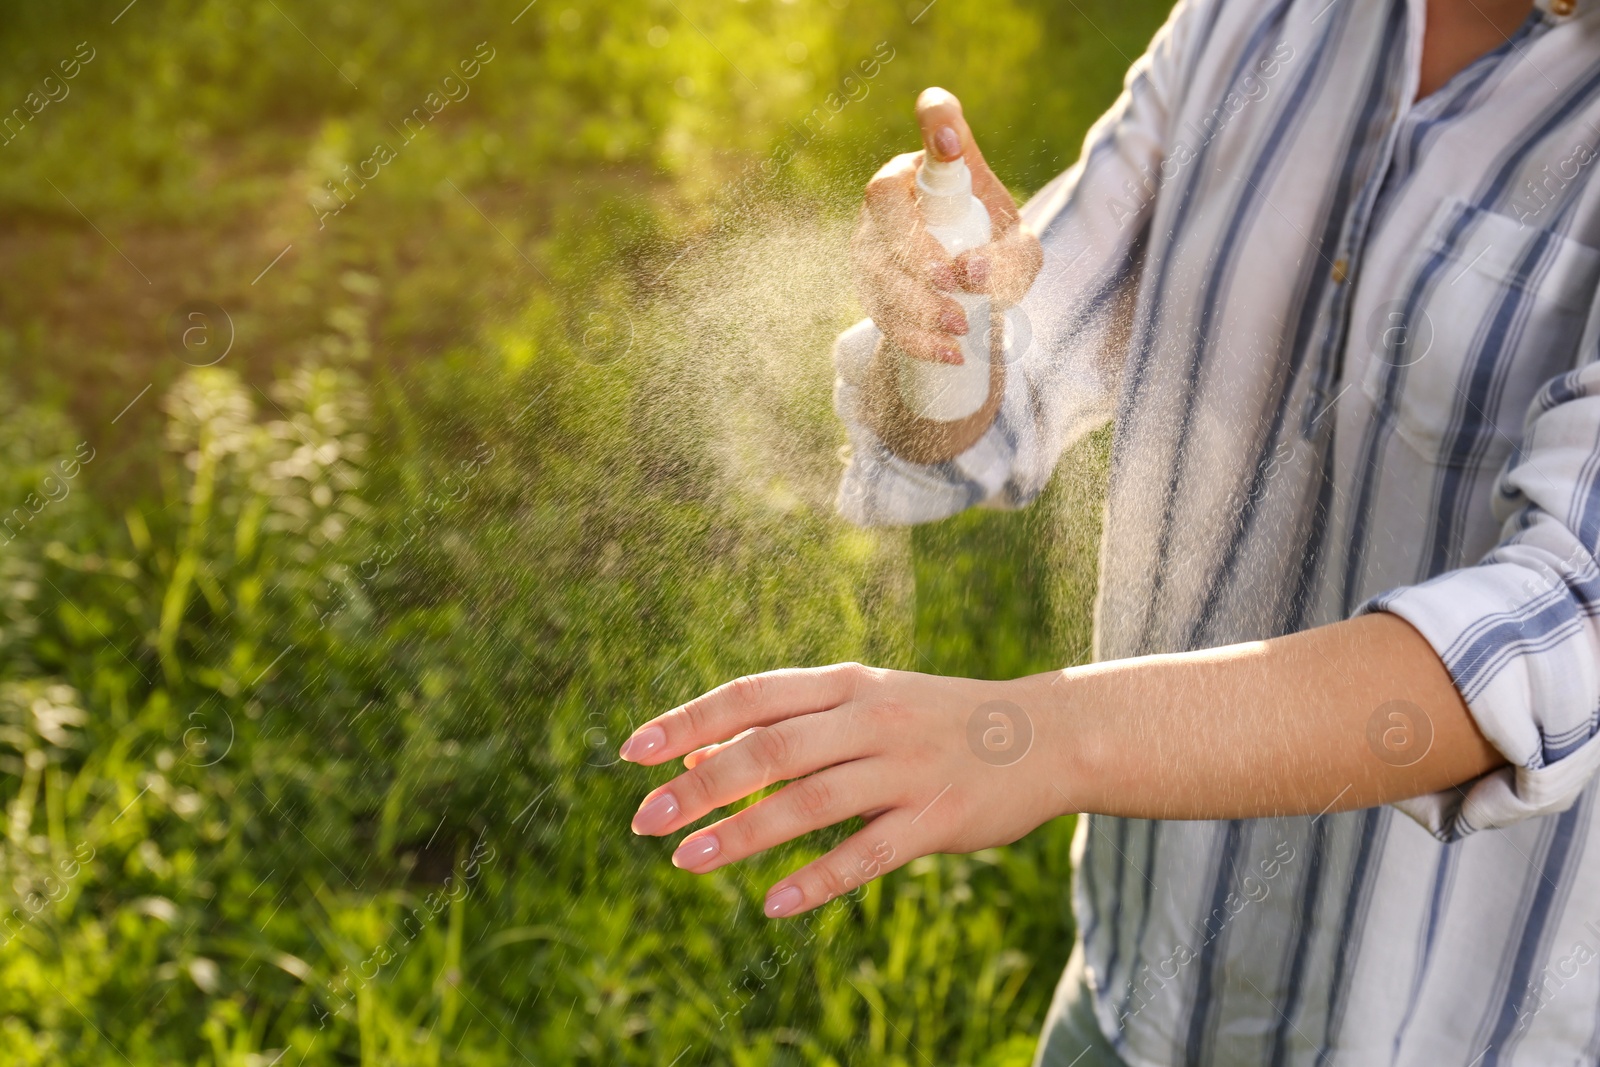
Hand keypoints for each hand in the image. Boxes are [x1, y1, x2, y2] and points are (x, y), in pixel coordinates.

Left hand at [618, 663, 1066, 918]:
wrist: (1045, 734)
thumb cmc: (933, 720)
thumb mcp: (863, 704)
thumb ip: (786, 724)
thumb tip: (690, 757)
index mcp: (846, 684)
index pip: (751, 695)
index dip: (687, 721)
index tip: (631, 752)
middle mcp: (870, 719)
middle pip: (770, 748)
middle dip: (700, 785)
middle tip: (643, 820)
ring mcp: (905, 770)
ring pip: (810, 803)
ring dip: (742, 833)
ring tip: (686, 861)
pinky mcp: (936, 822)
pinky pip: (867, 856)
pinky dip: (816, 880)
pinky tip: (772, 904)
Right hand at [850, 87, 1042, 365]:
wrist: (965, 298)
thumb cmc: (993, 254)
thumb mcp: (1019, 250)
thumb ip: (1012, 255)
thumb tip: (969, 272)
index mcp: (937, 165)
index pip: (935, 120)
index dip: (937, 123)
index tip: (951, 140)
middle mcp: (895, 192)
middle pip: (882, 199)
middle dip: (913, 243)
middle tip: (951, 279)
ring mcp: (871, 238)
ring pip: (875, 262)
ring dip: (916, 299)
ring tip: (961, 325)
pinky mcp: (868, 286)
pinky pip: (880, 309)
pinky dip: (915, 337)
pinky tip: (949, 352)